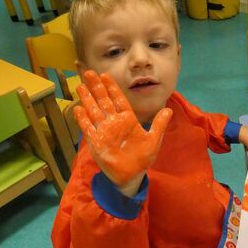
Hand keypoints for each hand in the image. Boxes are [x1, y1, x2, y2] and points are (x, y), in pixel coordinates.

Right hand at [74, 71, 171, 194]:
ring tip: (80, 86)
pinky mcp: (96, 142)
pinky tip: (78, 109)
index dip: (112, 87)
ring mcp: (103, 131)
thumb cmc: (142, 157)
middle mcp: (113, 122)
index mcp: (127, 119)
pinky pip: (88, 128)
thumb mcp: (153, 140)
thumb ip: (159, 125)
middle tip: (89, 72)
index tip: (105, 74)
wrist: (131, 175)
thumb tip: (169, 110)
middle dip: (96, 87)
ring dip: (87, 99)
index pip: (118, 99)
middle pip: (104, 101)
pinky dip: (83, 119)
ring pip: (94, 111)